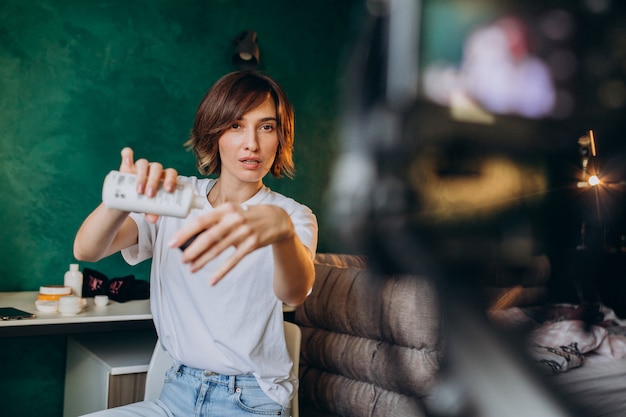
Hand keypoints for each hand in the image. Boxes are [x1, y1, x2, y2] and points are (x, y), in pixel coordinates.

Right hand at [119, 147, 178, 222]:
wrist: (128, 200)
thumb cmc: (145, 203)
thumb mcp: (149, 208)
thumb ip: (152, 212)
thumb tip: (153, 219)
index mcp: (164, 177)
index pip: (171, 173)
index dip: (171, 179)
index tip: (169, 190)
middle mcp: (153, 170)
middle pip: (157, 169)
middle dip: (154, 181)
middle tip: (150, 194)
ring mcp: (140, 166)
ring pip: (143, 164)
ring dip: (141, 175)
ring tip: (139, 190)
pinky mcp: (127, 165)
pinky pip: (127, 155)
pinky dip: (127, 155)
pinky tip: (127, 160)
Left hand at [169, 203, 294, 284]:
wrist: (277, 219)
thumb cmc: (249, 216)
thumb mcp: (232, 212)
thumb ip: (215, 222)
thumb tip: (192, 237)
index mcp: (226, 209)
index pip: (201, 221)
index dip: (185, 233)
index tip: (173, 243)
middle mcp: (234, 219)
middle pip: (208, 237)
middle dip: (192, 250)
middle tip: (182, 259)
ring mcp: (244, 232)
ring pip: (218, 250)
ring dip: (203, 260)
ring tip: (192, 268)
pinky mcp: (252, 244)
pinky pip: (233, 260)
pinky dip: (221, 271)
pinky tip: (212, 279)